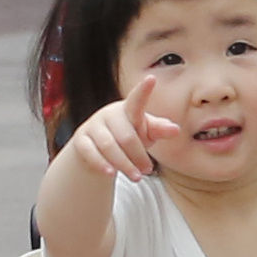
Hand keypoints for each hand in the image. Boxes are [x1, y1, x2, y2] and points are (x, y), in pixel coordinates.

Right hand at [63, 69, 182, 188]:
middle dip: (138, 155)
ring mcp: (93, 126)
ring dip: (124, 164)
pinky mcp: (81, 140)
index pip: (137, 100)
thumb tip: (175, 130)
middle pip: (126, 136)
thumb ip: (159, 129)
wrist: (97, 148)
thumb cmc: (128, 135)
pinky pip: (90, 152)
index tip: (151, 79)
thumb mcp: (145, 132)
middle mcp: (108, 114)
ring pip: (108, 146)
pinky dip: (101, 164)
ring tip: (137, 177)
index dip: (144, 91)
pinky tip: (111, 173)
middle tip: (148, 170)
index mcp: (127, 109)